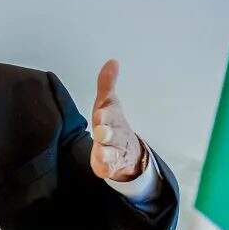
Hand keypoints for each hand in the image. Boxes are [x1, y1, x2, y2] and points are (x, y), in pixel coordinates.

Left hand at [90, 59, 144, 181]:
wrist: (128, 151)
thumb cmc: (112, 122)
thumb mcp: (108, 103)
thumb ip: (106, 84)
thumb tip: (112, 61)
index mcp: (113, 118)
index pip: (110, 114)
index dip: (106, 114)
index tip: (100, 113)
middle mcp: (115, 134)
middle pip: (111, 134)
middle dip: (106, 132)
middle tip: (100, 132)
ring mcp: (113, 151)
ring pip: (111, 152)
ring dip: (105, 151)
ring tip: (100, 152)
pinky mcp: (109, 166)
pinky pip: (107, 168)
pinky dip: (105, 167)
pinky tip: (100, 167)